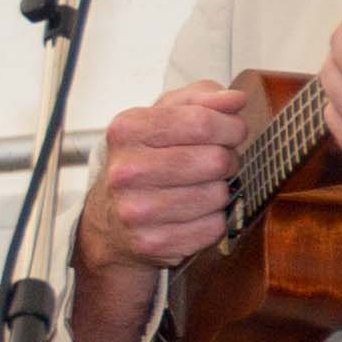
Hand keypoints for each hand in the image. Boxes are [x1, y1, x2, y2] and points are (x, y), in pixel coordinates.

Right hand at [77, 81, 252, 277]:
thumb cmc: (142, 162)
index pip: (201, 121)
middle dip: (227, 159)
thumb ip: (200, 99)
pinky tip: (193, 213)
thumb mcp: (161, 118)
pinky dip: (213, 219)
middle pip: (216, 159)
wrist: (108, 220)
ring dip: (220, 190)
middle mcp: (126, 170)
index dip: (230, 126)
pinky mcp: (154, 242)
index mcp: (127, 131)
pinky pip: (214, 226)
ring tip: (199, 187)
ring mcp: (138, 210)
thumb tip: (234, 100)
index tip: (232, 131)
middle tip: (215, 162)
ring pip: (219, 194)